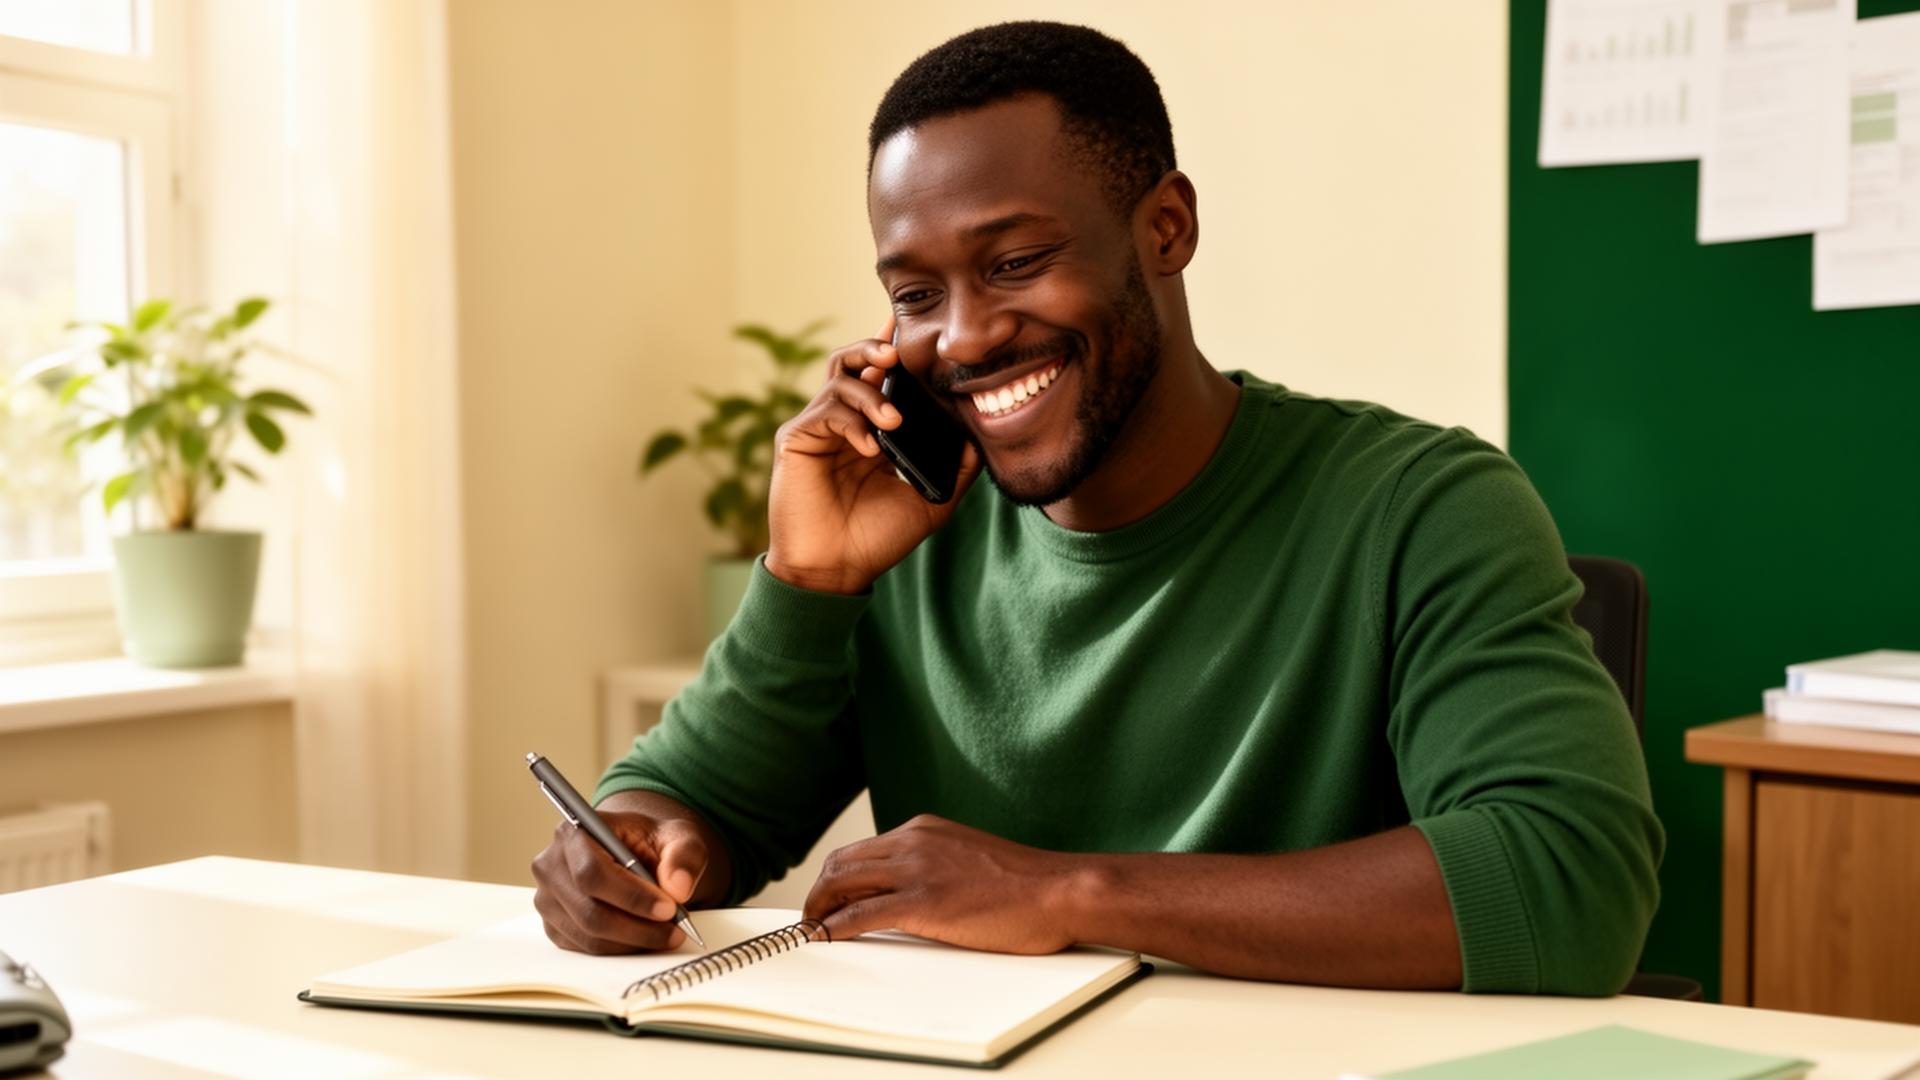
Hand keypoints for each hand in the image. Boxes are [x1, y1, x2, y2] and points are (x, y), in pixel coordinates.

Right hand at [530, 810, 709, 953]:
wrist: (634, 853)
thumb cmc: (650, 842)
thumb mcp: (678, 836)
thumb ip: (684, 855)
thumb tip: (678, 888)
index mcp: (574, 831)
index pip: (592, 872)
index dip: (631, 896)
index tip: (668, 909)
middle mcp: (551, 865)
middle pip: (589, 911)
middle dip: (638, 927)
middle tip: (675, 930)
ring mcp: (548, 899)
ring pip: (589, 936)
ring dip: (633, 942)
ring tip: (667, 934)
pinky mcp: (554, 925)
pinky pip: (586, 949)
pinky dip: (621, 949)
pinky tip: (645, 938)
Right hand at [764, 317, 982, 594]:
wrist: (835, 571)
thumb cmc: (875, 539)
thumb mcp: (929, 502)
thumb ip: (954, 469)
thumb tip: (980, 436)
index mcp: (870, 429)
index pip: (881, 377)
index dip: (894, 347)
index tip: (915, 326)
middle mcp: (842, 421)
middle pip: (853, 360)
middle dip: (876, 347)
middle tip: (898, 354)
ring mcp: (817, 428)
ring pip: (839, 378)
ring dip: (871, 392)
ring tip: (894, 420)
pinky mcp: (796, 440)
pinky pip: (825, 413)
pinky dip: (852, 423)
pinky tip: (872, 449)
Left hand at [801, 814, 1082, 953]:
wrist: (1060, 890)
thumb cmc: (1028, 884)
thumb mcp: (970, 858)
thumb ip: (937, 865)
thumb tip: (912, 892)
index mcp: (925, 829)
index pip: (863, 849)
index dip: (838, 876)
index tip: (829, 897)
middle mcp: (914, 841)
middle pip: (843, 861)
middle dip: (820, 890)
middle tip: (812, 916)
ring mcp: (917, 869)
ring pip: (843, 883)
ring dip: (819, 908)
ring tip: (812, 930)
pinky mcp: (923, 902)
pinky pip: (860, 914)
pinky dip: (833, 927)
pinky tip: (825, 937)